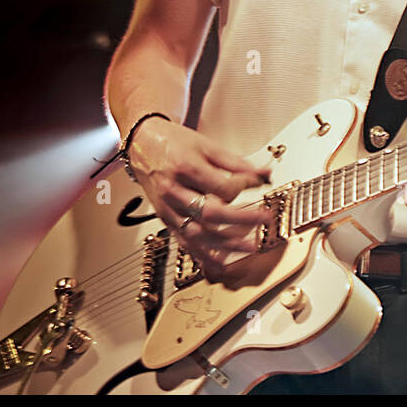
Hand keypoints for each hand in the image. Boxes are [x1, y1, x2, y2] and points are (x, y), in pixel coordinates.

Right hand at [127, 117, 271, 281]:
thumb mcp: (206, 146)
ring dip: (226, 245)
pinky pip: (184, 242)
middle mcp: (174, 191)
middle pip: (210, 213)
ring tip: (249, 247)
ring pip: (197, 234)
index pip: (221, 187)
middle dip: (241, 220)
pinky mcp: (165, 220)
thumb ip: (236, 162)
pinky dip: (203, 256)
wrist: (142, 145)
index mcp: (185, 168)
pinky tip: (220, 264)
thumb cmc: (173, 143)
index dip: (244, 187)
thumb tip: (263, 174)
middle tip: (264, 219)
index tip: (258, 184)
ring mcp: (168, 209)